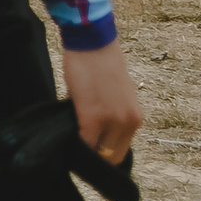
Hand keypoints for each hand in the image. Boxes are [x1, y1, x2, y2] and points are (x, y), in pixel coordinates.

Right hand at [61, 41, 143, 163]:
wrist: (92, 43)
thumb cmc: (99, 64)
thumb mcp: (112, 96)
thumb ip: (106, 117)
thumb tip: (90, 134)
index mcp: (134, 119)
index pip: (120, 152)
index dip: (103, 157)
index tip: (88, 156)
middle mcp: (128, 123)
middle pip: (111, 157)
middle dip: (94, 158)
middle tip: (78, 154)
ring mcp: (112, 121)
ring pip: (98, 152)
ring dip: (85, 151)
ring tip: (71, 144)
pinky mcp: (92, 116)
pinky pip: (84, 141)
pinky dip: (75, 143)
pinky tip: (65, 137)